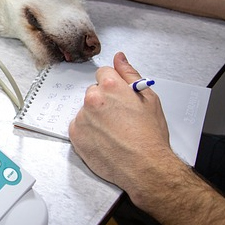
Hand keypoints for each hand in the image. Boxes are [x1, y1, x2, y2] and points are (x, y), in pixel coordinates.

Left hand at [68, 52, 177, 202]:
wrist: (145, 167)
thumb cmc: (150, 136)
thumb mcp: (148, 98)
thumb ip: (130, 74)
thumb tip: (119, 58)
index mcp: (110, 86)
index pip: (103, 74)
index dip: (113, 86)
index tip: (118, 96)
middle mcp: (93, 99)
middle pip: (94, 92)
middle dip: (104, 101)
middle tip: (120, 118)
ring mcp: (82, 117)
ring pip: (86, 110)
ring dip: (95, 117)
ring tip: (114, 132)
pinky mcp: (75, 134)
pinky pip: (79, 126)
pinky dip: (88, 132)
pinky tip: (104, 140)